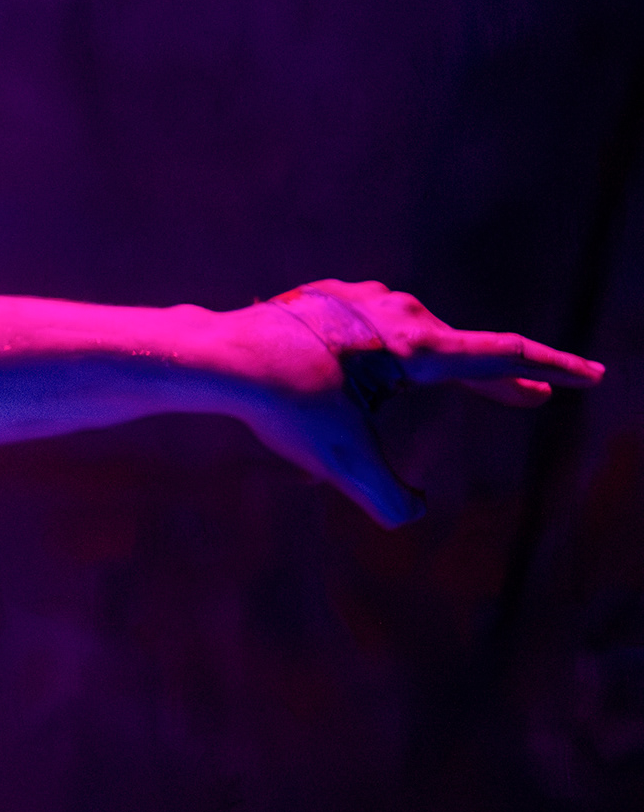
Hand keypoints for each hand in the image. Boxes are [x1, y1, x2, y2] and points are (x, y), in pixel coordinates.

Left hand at [241, 279, 601, 524]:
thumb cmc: (285, 406)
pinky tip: (370, 374)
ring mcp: (364, 299)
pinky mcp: (330, 298)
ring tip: (452, 390)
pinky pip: (375, 330)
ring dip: (439, 367)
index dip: (552, 371)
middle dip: (501, 380)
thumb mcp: (345, 464)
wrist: (219, 357)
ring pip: (415, 340)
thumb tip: (414, 513)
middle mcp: (399, 313)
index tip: (592, 376)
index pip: (504, 357)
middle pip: (464, 352)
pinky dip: (390, 354)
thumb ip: (392, 501)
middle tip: (532, 399)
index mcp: (418, 347)